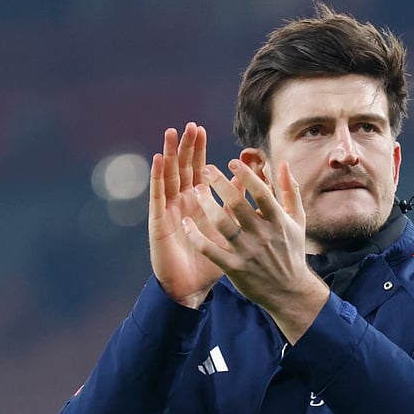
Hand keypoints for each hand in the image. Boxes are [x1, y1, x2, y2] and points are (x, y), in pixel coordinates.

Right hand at [148, 123, 237, 307]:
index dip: (197, 151)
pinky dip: (157, 177)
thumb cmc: (211, 260)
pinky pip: (158, 196)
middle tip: (189, 126)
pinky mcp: (159, 222)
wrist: (192, 287)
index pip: (197, 170)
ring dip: (169, 155)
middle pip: (182, 169)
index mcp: (197, 203)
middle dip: (185, 148)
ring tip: (171, 134)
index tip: (201, 130)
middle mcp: (181, 202)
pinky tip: (158, 160)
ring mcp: (169, 211)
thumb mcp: (230, 229)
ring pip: (169, 177)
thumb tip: (255, 180)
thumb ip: (240, 203)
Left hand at [182, 159, 329, 342]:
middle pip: (237, 204)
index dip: (246, 176)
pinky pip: (210, 250)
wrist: (289, 291)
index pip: (261, 193)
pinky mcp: (234, 268)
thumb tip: (282, 164)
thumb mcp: (297, 220)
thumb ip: (290, 191)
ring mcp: (247, 252)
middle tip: (206, 170)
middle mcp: (262, 235)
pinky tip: (186, 223)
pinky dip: (196, 236)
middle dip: (220, 184)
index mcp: (278, 221)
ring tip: (196, 190)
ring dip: (206, 205)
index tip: (232, 162)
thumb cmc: (291, 251)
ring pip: (221, 224)